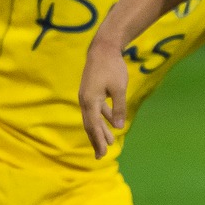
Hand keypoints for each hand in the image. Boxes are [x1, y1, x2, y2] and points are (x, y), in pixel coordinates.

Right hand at [77, 36, 130, 159]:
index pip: (93, 125)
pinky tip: (111, 124)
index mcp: (90, 100)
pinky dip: (103, 118)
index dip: (98, 140)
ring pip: (93, 118)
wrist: (103, 49)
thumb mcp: (119, 88)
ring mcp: (88, 96)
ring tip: (109, 142)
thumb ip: (119, 108)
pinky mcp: (92, 92)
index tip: (102, 153)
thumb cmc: (112, 67)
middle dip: (96, 140)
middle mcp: (85, 100)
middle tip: (101, 155)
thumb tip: (118, 126)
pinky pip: (96, 109)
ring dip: (101, 130)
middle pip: (90, 125)